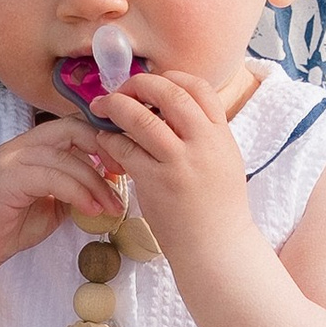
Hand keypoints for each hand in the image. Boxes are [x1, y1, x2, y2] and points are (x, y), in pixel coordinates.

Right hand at [0, 119, 137, 280]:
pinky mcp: (5, 180)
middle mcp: (19, 146)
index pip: (72, 126)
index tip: (122, 165)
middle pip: (71, 129)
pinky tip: (91, 210)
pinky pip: (51, 178)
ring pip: (64, 157)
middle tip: (124, 174)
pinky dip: (77, 193)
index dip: (102, 139)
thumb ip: (71, 191)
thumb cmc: (4, 227)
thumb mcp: (48, 206)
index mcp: (30, 147)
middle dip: (104, 148)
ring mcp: (10, 160)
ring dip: (95, 181)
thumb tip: (105, 187)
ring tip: (112, 206)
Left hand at [83, 69, 250, 270]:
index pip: (198, 87)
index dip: (170, 78)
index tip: (151, 84)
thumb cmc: (218, 207)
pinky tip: (103, 140)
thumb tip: (169, 108)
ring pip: (142, 118)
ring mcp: (179, 162)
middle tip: (121, 90)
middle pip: (169, 93)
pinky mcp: (156, 182)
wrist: (218, 248)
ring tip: (102, 107)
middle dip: (139, 85)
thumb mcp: (223, 159)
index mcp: (220, 134)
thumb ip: (202, 133)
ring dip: (117, 106)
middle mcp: (203, 143)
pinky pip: (125, 150)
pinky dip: (110, 139)